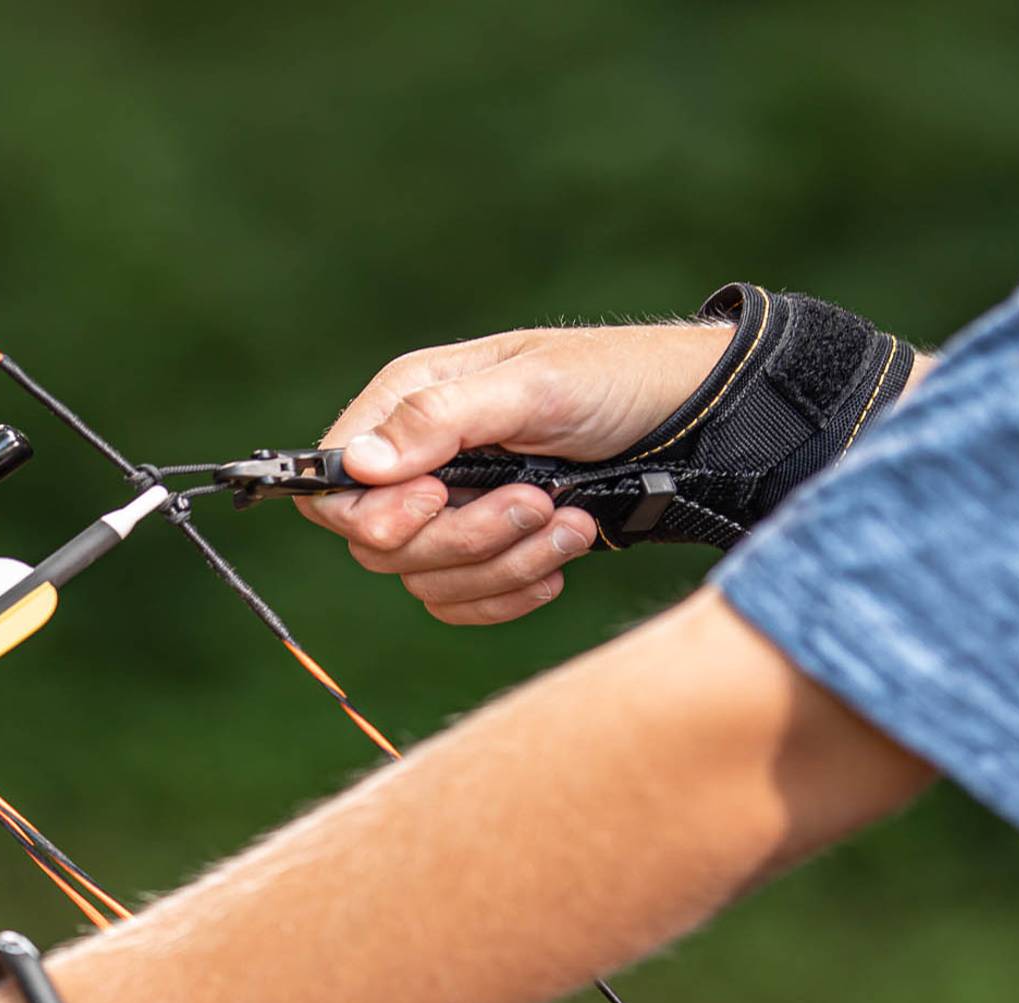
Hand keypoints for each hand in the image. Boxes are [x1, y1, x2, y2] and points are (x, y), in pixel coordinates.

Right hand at [301, 323, 733, 623]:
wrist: (686, 424)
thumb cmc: (612, 382)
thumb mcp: (533, 386)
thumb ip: (440, 420)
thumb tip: (355, 463)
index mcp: (409, 405)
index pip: (332, 488)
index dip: (371, 513)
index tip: (436, 501)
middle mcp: (417, 464)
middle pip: (378, 547)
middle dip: (463, 539)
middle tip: (535, 502)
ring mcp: (449, 514)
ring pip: (426, 582)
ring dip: (504, 564)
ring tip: (570, 522)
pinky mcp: (484, 554)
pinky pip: (462, 605)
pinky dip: (513, 592)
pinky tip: (563, 555)